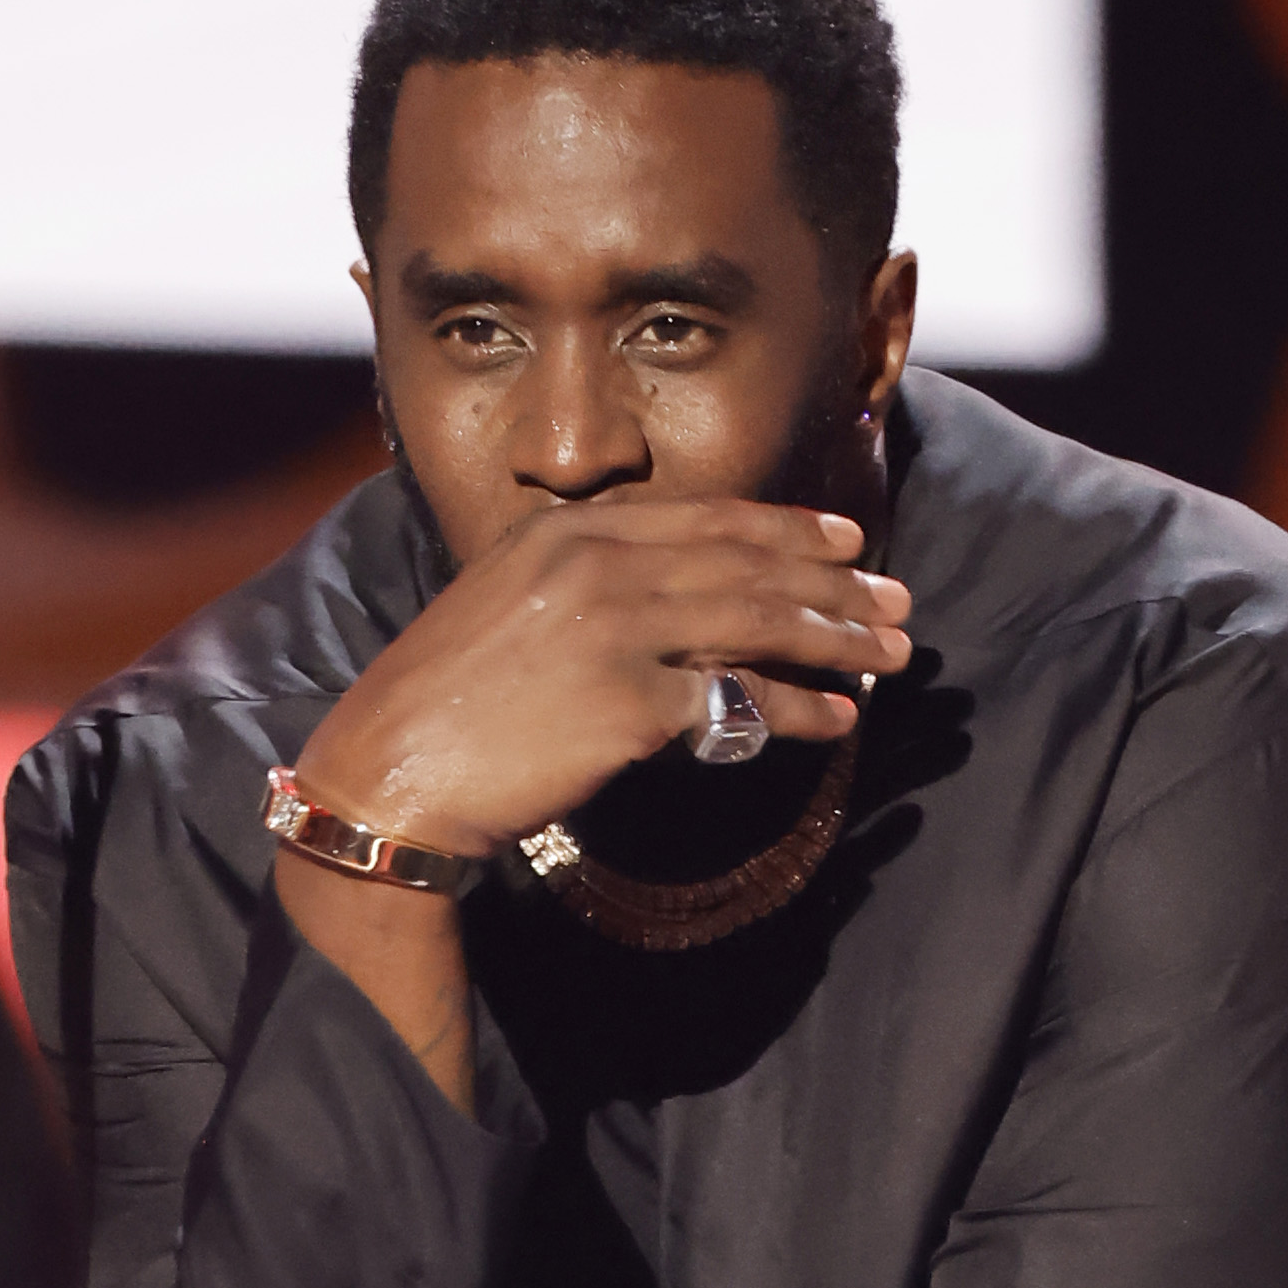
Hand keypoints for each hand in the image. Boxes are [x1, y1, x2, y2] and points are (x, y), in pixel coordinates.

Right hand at [292, 496, 912, 853]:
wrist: (392, 770)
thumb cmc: (449, 703)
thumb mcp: (510, 604)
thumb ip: (589, 584)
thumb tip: (681, 601)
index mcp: (569, 531)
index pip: (706, 517)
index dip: (788, 528)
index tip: (846, 540)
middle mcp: (597, 564)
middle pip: (745, 564)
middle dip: (833, 584)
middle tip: (894, 603)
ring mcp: (615, 630)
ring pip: (756, 623)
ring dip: (836, 639)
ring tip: (888, 657)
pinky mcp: (629, 704)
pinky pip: (739, 702)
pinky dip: (798, 711)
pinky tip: (836, 721)